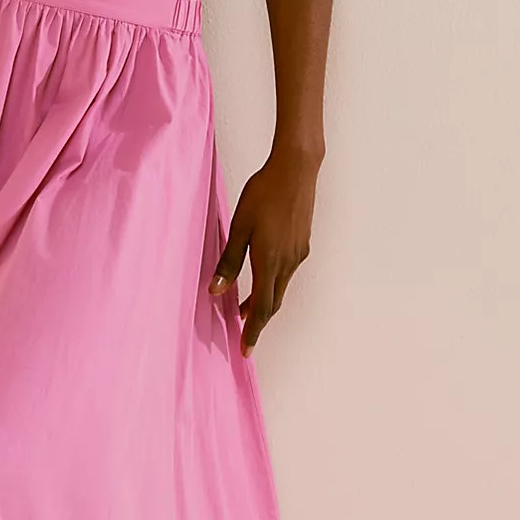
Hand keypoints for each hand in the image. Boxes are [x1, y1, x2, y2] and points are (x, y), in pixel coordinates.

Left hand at [208, 144, 319, 354]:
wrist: (296, 169)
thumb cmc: (263, 193)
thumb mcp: (239, 227)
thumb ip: (229, 261)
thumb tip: (217, 291)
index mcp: (270, 261)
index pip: (262, 308)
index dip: (253, 331)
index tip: (246, 349)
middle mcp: (288, 262)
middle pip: (274, 302)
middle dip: (259, 321)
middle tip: (245, 335)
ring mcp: (298, 253)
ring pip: (281, 288)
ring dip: (265, 302)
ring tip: (247, 309)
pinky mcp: (302, 243)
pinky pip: (287, 273)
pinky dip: (274, 284)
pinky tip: (263, 277)